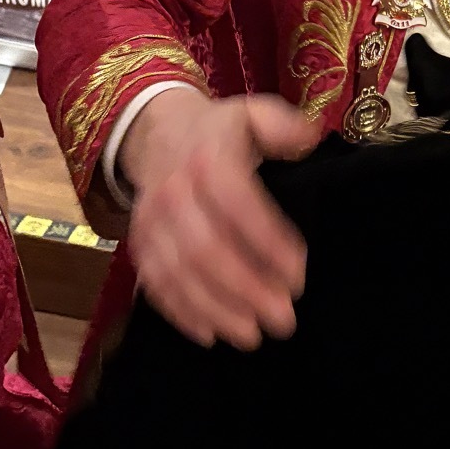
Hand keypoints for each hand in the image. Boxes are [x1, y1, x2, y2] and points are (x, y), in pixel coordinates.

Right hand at [121, 89, 320, 349]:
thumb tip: (309, 137)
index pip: (239, 206)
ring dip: (216, 309)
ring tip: (253, 335)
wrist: (157, 133)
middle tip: (283, 319)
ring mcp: (152, 222)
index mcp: (208, 159)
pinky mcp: (140, 245)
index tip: (299, 277)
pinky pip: (155, 284)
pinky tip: (211, 335)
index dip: (269, 244)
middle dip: (245, 289)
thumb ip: (282, 125)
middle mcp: (174, 192)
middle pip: (206, 249)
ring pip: (180, 274)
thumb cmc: (218, 132)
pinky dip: (181, 313)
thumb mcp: (252, 113)